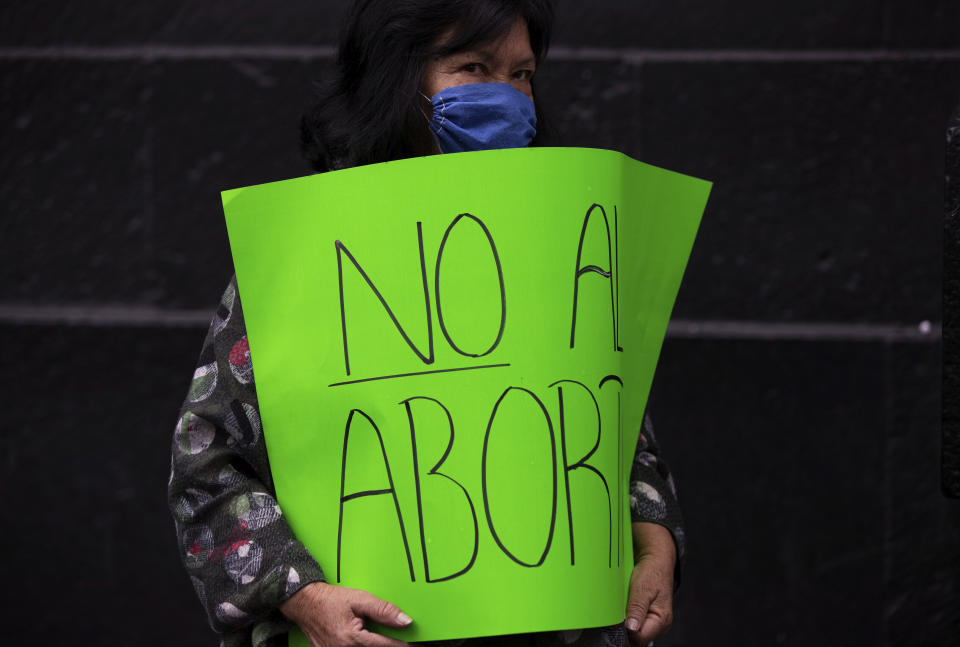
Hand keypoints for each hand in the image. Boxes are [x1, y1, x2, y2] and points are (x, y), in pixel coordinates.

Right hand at [280, 581, 412, 646]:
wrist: (304, 603)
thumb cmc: (330, 600)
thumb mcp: (359, 599)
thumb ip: (383, 610)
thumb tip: (405, 621)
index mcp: (352, 639)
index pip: (386, 646)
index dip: (403, 646)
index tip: (417, 645)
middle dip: (389, 646)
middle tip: (401, 640)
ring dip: (376, 646)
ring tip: (376, 635)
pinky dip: (364, 646)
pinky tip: (365, 640)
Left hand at [625, 522, 675, 645]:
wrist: (656, 560)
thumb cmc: (652, 572)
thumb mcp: (643, 588)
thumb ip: (637, 609)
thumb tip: (631, 628)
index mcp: (662, 620)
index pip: (640, 637)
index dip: (626, 629)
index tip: (617, 618)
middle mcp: (660, 625)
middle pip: (637, 637)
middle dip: (625, 626)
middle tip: (618, 609)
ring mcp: (653, 622)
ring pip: (634, 631)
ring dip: (625, 621)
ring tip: (623, 606)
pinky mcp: (646, 617)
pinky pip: (634, 624)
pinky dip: (627, 618)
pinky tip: (625, 607)